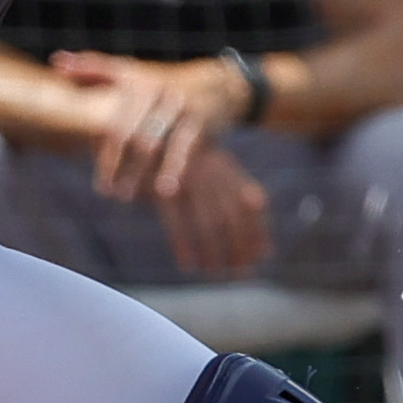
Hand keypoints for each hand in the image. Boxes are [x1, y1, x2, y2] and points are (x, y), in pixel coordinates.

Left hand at [51, 49, 252, 202]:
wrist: (214, 84)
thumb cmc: (160, 82)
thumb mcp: (129, 72)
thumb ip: (93, 68)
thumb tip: (56, 62)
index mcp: (137, 82)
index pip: (115, 122)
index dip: (105, 154)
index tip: (96, 179)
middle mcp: (159, 92)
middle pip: (133, 137)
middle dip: (119, 167)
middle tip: (108, 193)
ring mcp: (182, 106)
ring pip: (156, 144)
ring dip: (141, 174)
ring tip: (128, 197)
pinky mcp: (202, 121)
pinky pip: (185, 150)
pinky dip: (174, 171)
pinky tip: (165, 192)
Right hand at [154, 140, 271, 276]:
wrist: (136, 130)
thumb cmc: (177, 163)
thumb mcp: (208, 175)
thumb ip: (236, 204)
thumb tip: (266, 250)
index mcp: (224, 165)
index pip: (252, 199)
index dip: (258, 229)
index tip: (261, 255)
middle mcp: (209, 168)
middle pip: (232, 214)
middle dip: (239, 245)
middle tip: (240, 272)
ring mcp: (186, 175)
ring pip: (207, 220)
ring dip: (213, 250)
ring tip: (213, 272)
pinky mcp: (159, 185)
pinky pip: (175, 220)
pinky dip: (183, 244)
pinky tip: (187, 264)